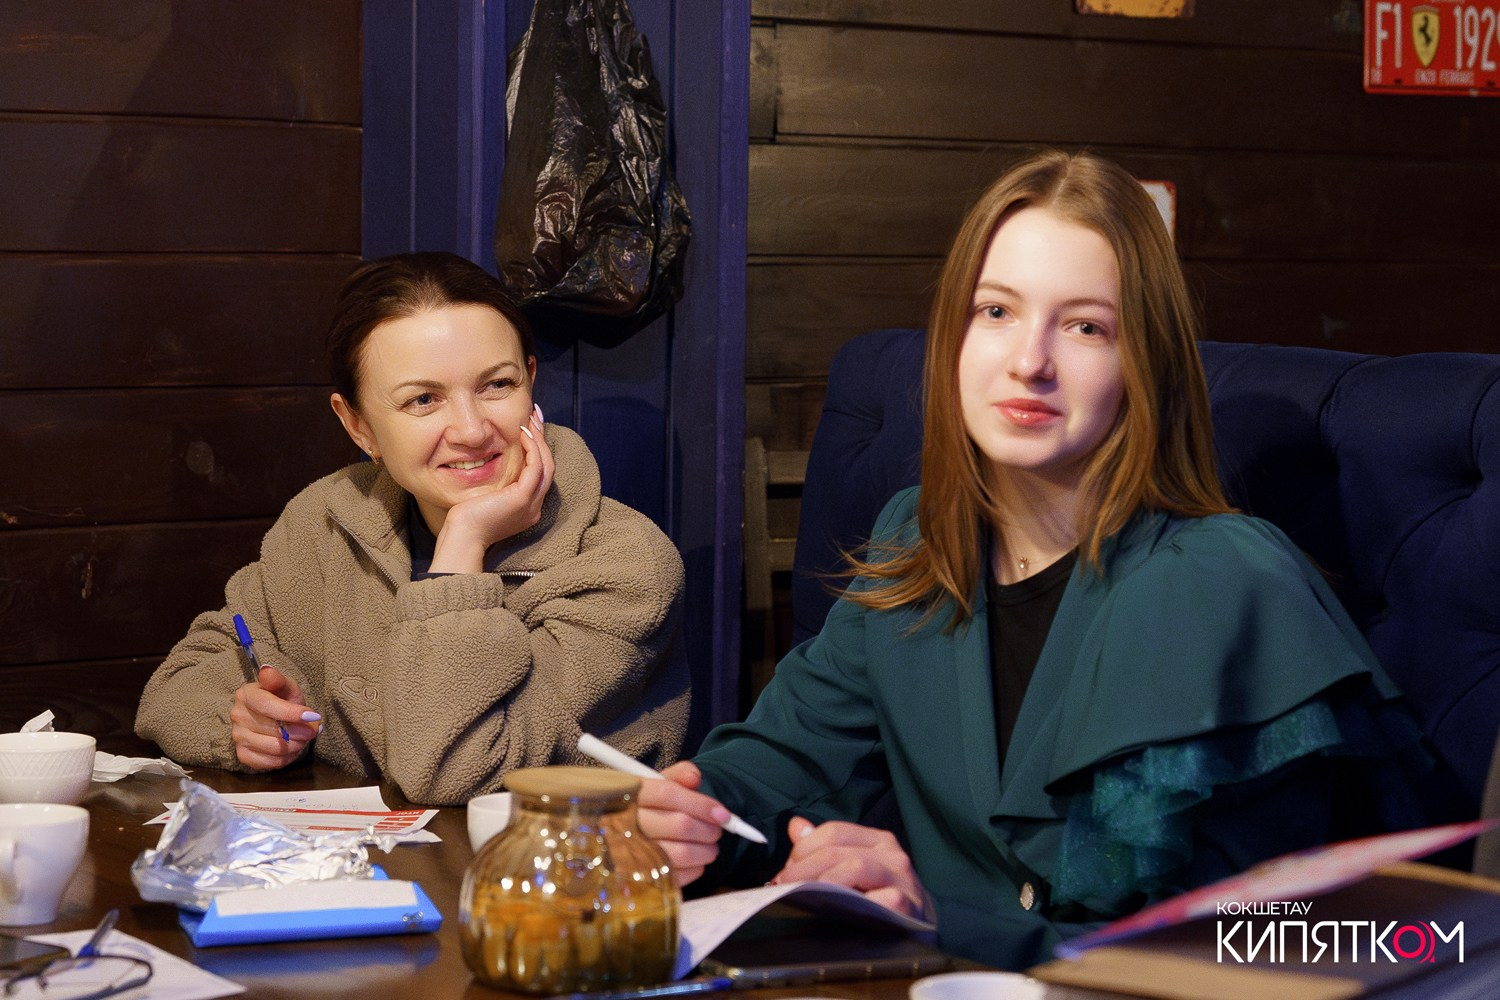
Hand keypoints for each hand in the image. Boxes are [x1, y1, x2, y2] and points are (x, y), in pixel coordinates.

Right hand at [230, 666, 320, 770]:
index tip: (313, 716)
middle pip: (273, 730)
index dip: (291, 713)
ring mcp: (237, 736)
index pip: (267, 706)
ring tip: (303, 738)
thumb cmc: (281, 699)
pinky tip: (292, 749)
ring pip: (273, 748)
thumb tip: (267, 670)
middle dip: (299, 731)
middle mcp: (237, 715)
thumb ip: (279, 680)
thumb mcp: (285, 686)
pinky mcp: (242, 754)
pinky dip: (286, 758)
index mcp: (246, 694)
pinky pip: (269, 763)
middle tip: (312, 730)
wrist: (273, 717)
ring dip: (295, 745)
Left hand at [430, 408, 555, 571]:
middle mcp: (534, 506)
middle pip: (548, 466)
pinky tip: (523, 434)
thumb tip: (492, 459)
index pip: (540, 473)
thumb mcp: (487, 497)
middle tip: (535, 416)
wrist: (463, 537)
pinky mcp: (522, 498)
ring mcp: (531, 504)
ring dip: (540, 440)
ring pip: (546, 465)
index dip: (538, 449)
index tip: (531, 428)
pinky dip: (532, 448)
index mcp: (527, 507)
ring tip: (531, 419)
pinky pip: (535, 467)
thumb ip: (497, 483)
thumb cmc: (467, 520)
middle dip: (542, 439)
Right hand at [637, 761, 731, 885]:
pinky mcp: (636, 879)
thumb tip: (695, 778)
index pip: (669, 794)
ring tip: (710, 847)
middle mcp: (625, 824)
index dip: (701, 804)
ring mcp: (629, 855)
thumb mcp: (651, 786)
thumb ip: (675, 776)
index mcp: (629, 795)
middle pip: (681, 825)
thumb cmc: (639, 809)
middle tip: (717, 830)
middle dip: (709, 829)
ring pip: (682, 853)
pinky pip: (676, 877)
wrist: (607, 840)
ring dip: (706, 851)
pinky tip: (695, 862)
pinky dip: (695, 869)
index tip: (723, 814)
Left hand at [773, 818, 931, 919]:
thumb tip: (796, 826)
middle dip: (802, 869)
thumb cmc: (883, 897)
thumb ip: (826, 847)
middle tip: (785, 887)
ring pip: (854, 867)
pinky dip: (852, 904)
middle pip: (836, 850)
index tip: (786, 872)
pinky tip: (837, 911)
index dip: (802, 850)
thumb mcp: (856, 866)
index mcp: (876, 840)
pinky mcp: (906, 905)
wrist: (921, 928)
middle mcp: (891, 854)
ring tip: (804, 897)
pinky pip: (875, 899)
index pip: (833, 831)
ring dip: (821, 883)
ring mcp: (901, 879)